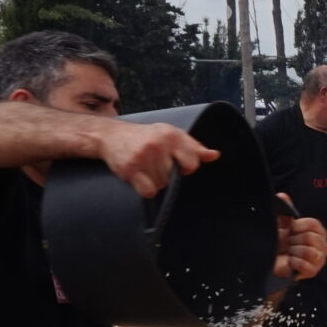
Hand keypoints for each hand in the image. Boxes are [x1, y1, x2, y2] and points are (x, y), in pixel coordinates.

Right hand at [97, 119, 214, 197]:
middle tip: (155, 163)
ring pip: (162, 184)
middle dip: (167, 174)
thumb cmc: (146, 137)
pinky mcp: (130, 168)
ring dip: (155, 180)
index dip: (186, 167)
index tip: (177, 163)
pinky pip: (149, 191)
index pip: (192, 162)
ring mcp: (143, 156)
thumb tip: (215, 155)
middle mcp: (158, 144)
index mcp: (172, 135)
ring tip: (145, 167)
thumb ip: (194, 147)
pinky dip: (146, 189)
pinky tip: (139, 176)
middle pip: (175, 176)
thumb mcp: (172, 135)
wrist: (111, 135)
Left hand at [275, 213, 326, 282]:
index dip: (298, 226)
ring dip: (293, 252)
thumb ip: (285, 209)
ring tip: (289, 253)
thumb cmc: (280, 243)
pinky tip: (290, 262)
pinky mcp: (313, 271)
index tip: (290, 230)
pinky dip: (293, 262)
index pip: (313, 224)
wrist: (272, 261)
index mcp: (318, 231)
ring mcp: (319, 259)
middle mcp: (323, 245)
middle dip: (293, 240)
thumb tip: (282, 196)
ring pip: (308, 251)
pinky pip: (304, 264)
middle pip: (311, 237)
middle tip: (288, 243)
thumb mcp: (282, 223)